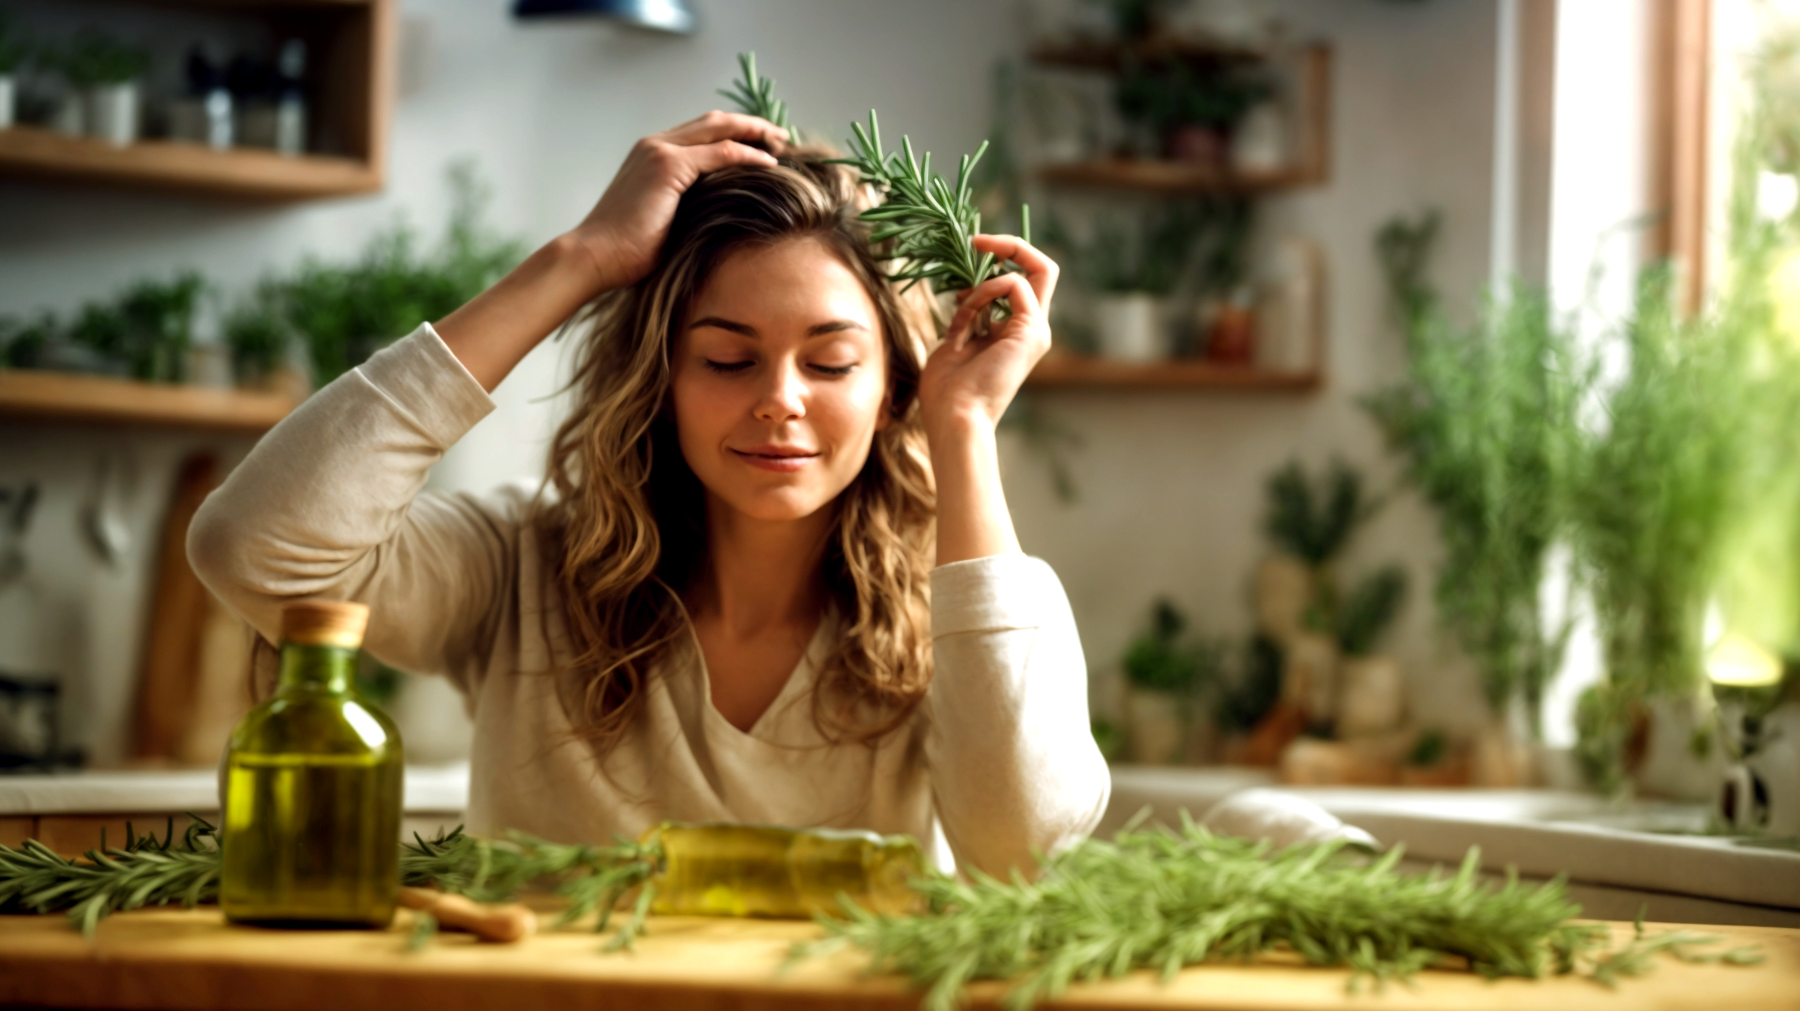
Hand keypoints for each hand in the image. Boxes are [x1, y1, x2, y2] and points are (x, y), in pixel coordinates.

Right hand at [567, 111, 787, 294]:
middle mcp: (655, 145)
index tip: (764, 146)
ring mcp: (660, 152)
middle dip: (751, 126)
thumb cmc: (625, 252)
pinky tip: (770, 164)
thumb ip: (686, 206)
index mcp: (651, 155)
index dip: (735, 133)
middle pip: (715, 122)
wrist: (595, 257)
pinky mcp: (668, 166)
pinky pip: (721, 153)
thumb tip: (721, 216)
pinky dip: (748, 155)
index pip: (702, 133)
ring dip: (755, 134)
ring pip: (720, 130)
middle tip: (781, 138)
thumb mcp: (663, 221)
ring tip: (783, 145)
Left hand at [917, 235, 1057, 440]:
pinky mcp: (1033, 331)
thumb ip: (968, 315)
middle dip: (1011, 245)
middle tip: (977, 241)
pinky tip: (968, 314)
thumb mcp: (956, 340)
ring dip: (985, 282)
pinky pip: (1015, 285)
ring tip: (960, 308)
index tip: (972, 252)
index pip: (1023, 281)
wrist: (954, 417)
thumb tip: (966, 292)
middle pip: (1043, 269)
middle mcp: (1033, 330)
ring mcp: (1037, 331)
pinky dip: (987, 291)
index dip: (1003, 259)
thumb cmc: (947, 389)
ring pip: (1034, 271)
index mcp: (1016, 333)